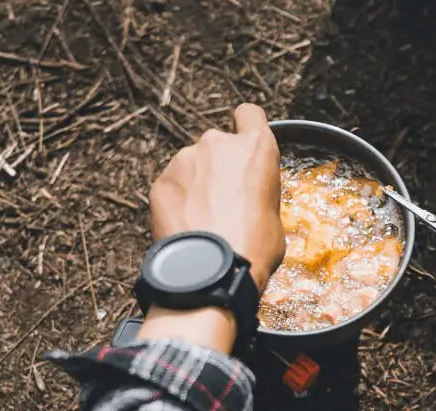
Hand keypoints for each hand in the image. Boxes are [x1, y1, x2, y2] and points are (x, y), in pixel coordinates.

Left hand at [137, 104, 283, 352]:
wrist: (211, 271)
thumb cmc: (252, 248)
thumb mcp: (274, 217)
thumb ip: (258, 193)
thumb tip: (248, 201)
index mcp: (256, 149)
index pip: (249, 114)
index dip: (246, 128)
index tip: (244, 145)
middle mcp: (218, 144)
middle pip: (218, 146)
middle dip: (219, 167)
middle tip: (224, 202)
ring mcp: (185, 160)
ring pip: (191, 166)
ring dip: (196, 185)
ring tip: (203, 221)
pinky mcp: (160, 181)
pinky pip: (172, 186)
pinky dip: (177, 201)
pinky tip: (185, 227)